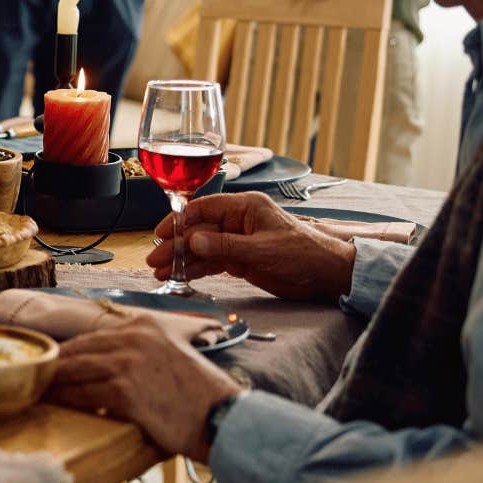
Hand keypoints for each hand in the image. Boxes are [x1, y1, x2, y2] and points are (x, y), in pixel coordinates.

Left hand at [49, 320, 244, 462]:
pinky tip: (54, 402)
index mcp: (144, 325)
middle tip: (36, 373)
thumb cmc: (199, 393)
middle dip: (56, 364)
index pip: (93, 336)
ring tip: (37, 387)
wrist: (223, 417)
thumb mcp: (172, 352)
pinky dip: (66, 398)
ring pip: (76, 370)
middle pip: (80, 349)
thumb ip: (143, 346)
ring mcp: (128, 363)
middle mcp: (134, 338)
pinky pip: (83, 394)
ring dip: (53, 381)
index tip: (53, 360)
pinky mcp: (125, 391)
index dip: (70, 351)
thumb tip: (110, 355)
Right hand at [145, 192, 355, 301]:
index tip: (161, 232)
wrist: (328, 274)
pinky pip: (213, 262)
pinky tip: (180, 276)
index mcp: (245, 207)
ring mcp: (238, 241)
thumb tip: (194, 241)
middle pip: (199, 230)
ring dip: (182, 259)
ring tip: (161, 272)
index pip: (204, 207)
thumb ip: (226, 246)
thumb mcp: (264, 249)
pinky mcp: (241, 260)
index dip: (180, 219)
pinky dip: (197, 269)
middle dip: (176, 244)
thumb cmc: (304, 253)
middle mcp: (238, 221)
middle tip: (155, 259)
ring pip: (203, 248)